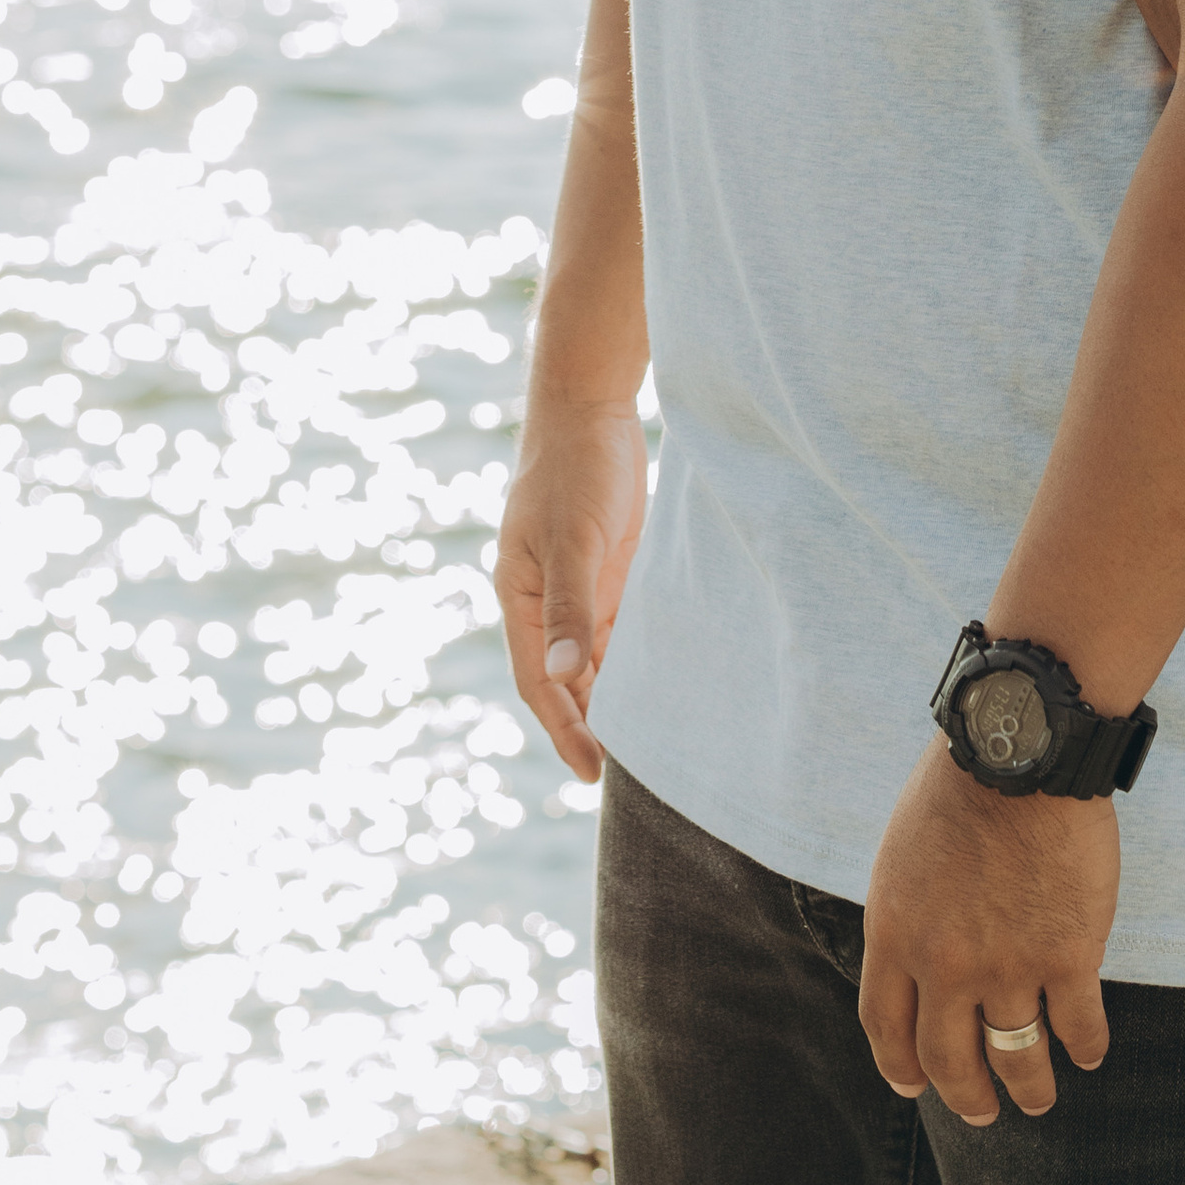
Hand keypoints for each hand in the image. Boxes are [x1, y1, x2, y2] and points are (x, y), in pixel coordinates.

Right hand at [492, 400, 649, 781]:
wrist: (592, 406)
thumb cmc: (573, 467)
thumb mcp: (571, 537)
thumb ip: (570, 605)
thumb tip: (567, 676)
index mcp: (522, 596)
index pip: (540, 681)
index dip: (563, 729)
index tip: (590, 774)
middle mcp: (549, 600)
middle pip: (568, 678)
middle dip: (589, 724)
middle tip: (626, 778)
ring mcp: (582, 585)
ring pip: (598, 657)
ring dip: (615, 696)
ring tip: (648, 745)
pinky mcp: (613, 568)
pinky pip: (623, 628)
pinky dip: (635, 658)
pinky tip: (662, 686)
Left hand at [860, 744, 1116, 1124]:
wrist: (1020, 749)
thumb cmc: (960, 785)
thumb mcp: (902, 852)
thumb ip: (909, 913)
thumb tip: (917, 957)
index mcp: (896, 933)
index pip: (886, 1026)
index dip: (901, 1066)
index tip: (915, 1084)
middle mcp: (945, 964)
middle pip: (949, 1059)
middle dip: (966, 1096)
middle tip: (981, 1112)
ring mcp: (1008, 966)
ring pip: (1017, 1057)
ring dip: (1028, 1088)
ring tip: (1037, 1100)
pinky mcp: (1068, 956)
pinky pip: (1078, 1027)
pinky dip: (1085, 1049)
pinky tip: (1088, 1055)